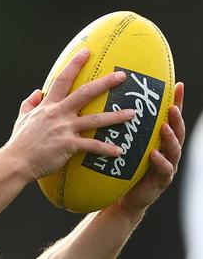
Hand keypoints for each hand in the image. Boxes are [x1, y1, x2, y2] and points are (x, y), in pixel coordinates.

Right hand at [4, 49, 135, 180]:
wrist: (16, 160)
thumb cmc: (20, 141)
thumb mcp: (21, 118)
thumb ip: (29, 103)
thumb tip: (37, 92)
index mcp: (47, 105)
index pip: (62, 80)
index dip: (74, 64)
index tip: (86, 52)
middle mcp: (58, 113)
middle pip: (85, 93)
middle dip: (105, 83)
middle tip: (122, 76)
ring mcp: (64, 129)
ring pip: (95, 119)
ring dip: (116, 116)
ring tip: (133, 113)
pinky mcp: (68, 145)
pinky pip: (92, 146)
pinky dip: (106, 149)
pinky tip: (119, 151)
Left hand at [114, 82, 184, 215]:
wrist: (121, 197)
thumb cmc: (121, 165)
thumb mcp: (121, 142)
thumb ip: (118, 124)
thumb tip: (103, 97)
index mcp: (156, 137)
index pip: (167, 116)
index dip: (175, 101)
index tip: (178, 84)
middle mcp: (165, 149)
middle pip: (176, 130)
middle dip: (177, 117)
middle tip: (173, 106)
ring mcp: (166, 165)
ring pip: (174, 149)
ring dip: (170, 138)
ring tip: (165, 127)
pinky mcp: (160, 181)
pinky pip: (163, 170)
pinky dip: (160, 162)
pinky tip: (154, 155)